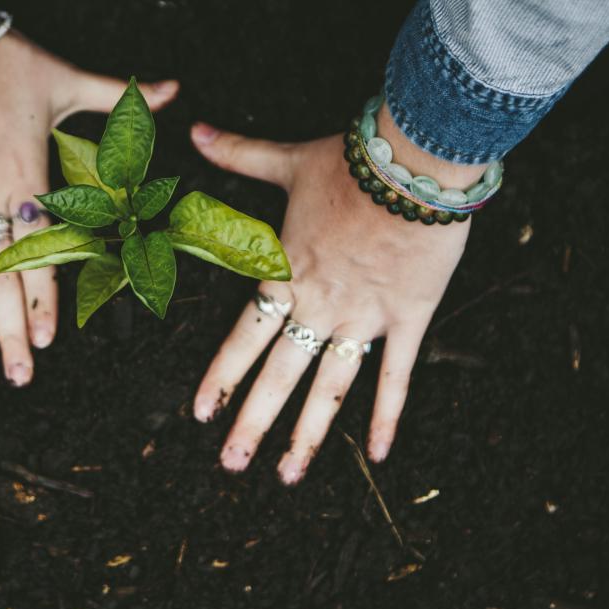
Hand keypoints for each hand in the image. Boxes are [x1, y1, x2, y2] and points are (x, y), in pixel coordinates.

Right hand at [0, 1, 176, 384]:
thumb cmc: (0, 57)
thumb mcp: (63, 79)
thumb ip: (119, 97)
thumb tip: (174, 91)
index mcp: (28, 175)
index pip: (42, 253)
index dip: (45, 300)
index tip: (51, 340)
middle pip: (2, 277)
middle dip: (12, 331)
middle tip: (20, 376)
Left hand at [188, 107, 483, 482]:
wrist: (415, 162)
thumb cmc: (351, 160)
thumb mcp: (287, 161)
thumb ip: (239, 153)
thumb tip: (193, 130)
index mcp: (285, 275)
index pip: (243, 338)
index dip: (220, 377)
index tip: (200, 415)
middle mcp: (318, 306)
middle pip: (278, 377)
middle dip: (252, 423)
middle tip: (231, 465)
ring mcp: (363, 318)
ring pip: (329, 389)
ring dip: (306, 436)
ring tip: (286, 476)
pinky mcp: (408, 319)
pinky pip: (396, 378)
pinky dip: (387, 417)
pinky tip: (381, 456)